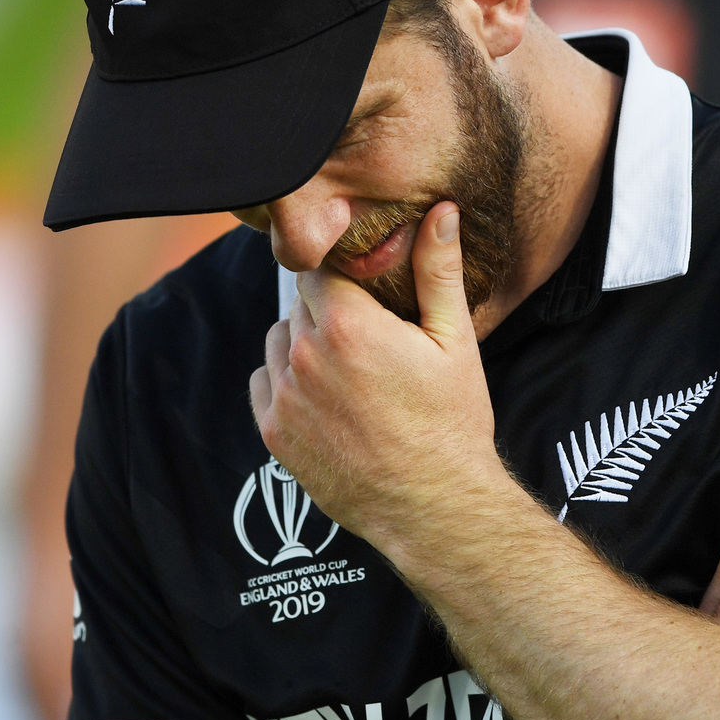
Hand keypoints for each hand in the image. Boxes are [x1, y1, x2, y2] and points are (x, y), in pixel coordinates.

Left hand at [249, 203, 507, 551]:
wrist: (433, 508)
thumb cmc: (451, 424)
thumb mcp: (455, 342)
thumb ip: (438, 271)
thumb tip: (442, 212)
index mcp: (348, 324)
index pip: (322, 269)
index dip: (345, 278)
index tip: (367, 294)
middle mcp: (305, 356)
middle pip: (301, 303)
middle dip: (330, 312)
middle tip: (370, 342)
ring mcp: (285, 397)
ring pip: (279, 339)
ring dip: (305, 344)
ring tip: (351, 373)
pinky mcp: (274, 432)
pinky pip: (265, 382)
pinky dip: (288, 382)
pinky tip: (328, 400)